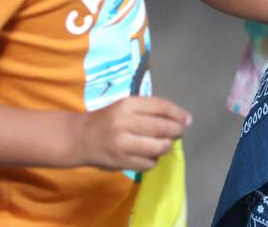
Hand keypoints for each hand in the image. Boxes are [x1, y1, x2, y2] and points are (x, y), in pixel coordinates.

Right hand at [73, 95, 191, 170]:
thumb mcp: (125, 106)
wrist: (80, 138)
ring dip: (167, 146)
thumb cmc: (107, 119)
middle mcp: (125, 122)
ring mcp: (123, 144)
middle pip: (162, 127)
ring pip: (157, 147)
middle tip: (180, 132)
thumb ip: (147, 110)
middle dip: (176, 130)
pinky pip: (148, 163)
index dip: (178, 113)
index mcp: (127, 104)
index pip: (160, 107)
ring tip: (165, 144)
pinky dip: (154, 160)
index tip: (188, 119)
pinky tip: (151, 155)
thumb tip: (176, 118)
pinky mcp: (121, 162)